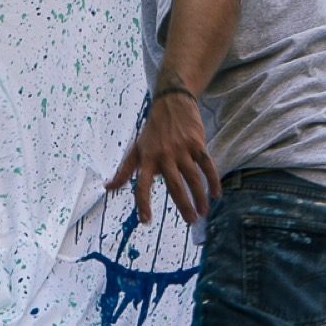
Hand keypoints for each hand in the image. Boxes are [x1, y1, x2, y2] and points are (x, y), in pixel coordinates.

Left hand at [107, 92, 220, 225]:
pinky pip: (207, 165)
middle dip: (183, 205)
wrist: (171, 104)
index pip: (142, 185)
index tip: (146, 221)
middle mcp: (164, 155)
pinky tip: (216, 195)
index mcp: (146, 159)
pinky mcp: (197, 144)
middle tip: (190, 222)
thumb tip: (108, 188)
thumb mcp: (135, 149)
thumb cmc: (152, 132)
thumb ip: (124, 171)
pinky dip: (213, 180)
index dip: (143, 203)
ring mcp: (182, 149)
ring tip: (203, 213)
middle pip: (174, 185)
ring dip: (200, 197)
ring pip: (193, 177)